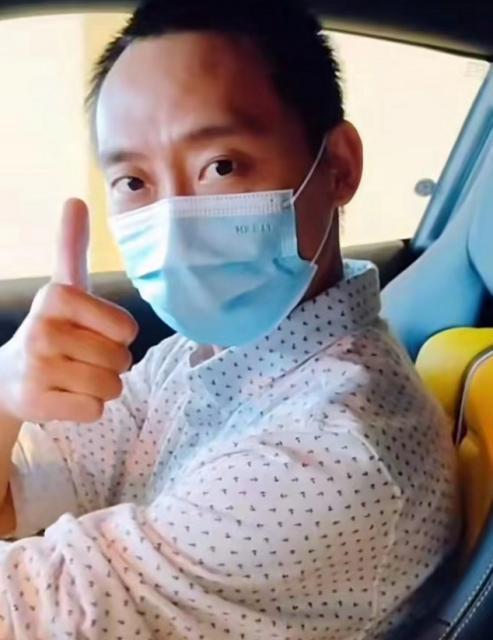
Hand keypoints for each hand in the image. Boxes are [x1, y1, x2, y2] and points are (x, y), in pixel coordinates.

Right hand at [0, 198, 137, 423]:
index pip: (127, 329)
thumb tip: (75, 199)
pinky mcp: (37, 403)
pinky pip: (95, 410)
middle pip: (121, 360)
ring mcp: (38, 368)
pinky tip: (65, 395)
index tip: (90, 331)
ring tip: (74, 376)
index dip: (117, 335)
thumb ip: (72, 247)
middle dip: (111, 364)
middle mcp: (44, 328)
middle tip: (81, 357)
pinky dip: (88, 408)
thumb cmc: (52, 328)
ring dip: (102, 387)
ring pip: (111, 387)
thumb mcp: (62, 287)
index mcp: (58, 296)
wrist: (8, 375)